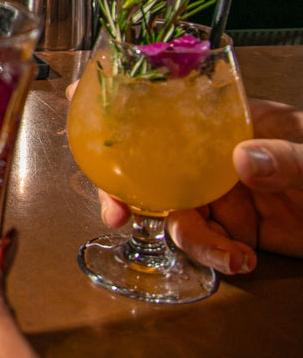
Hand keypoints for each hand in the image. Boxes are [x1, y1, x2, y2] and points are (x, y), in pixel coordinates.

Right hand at [98, 98, 302, 274]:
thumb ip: (285, 156)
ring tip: (227, 254)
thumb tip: (243, 160)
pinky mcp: (235, 230)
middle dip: (122, 190)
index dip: (121, 106)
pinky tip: (242, 260)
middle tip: (117, 212)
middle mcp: (214, 158)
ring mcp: (222, 195)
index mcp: (227, 123)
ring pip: (174, 214)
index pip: (167, 107)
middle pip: (150, 167)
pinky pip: (206, 244)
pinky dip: (217, 257)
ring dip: (190, 240)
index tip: (76, 97)